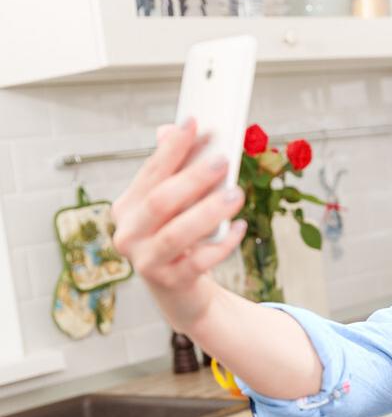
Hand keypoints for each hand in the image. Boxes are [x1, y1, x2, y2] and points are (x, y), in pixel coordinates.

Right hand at [111, 120, 245, 329]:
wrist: (182, 293)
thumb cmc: (180, 242)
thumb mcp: (175, 206)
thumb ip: (173, 171)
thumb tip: (171, 130)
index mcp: (127, 207)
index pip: (150, 172)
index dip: (173, 147)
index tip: (194, 123)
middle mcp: (129, 234)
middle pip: (160, 200)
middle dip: (192, 178)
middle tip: (222, 160)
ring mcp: (146, 261)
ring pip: (177, 232)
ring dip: (209, 211)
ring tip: (236, 194)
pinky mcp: (170, 282)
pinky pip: (199, 261)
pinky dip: (223, 243)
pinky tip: (240, 228)